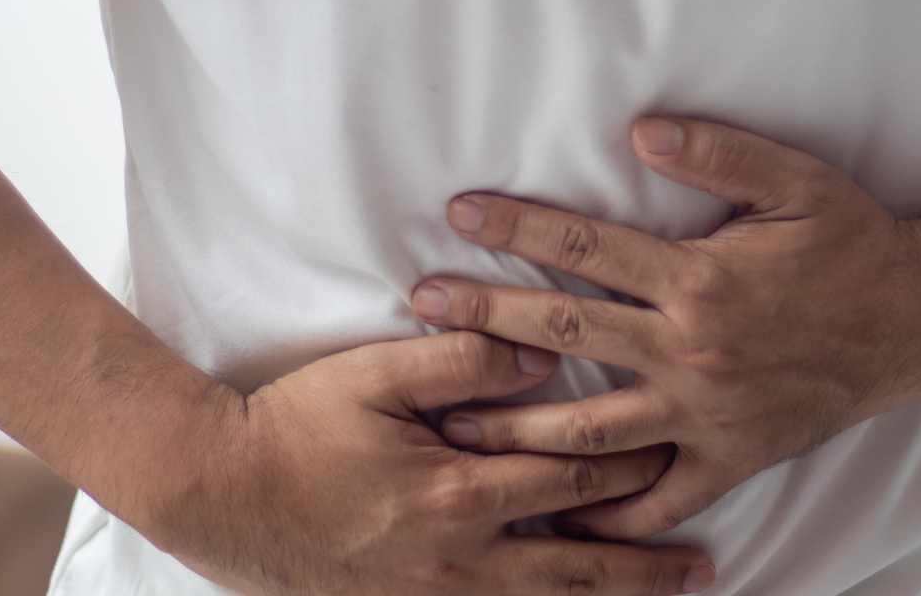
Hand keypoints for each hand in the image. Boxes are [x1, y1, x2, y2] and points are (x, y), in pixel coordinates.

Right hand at [135, 330, 720, 594]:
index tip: (677, 454)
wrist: (218, 495)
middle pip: (575, 565)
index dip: (629, 466)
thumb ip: (463, 360)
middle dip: (644, 565)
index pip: (570, 476)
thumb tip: (539, 353)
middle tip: (703, 566)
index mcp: (459, 493)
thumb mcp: (375, 374)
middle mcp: (459, 559)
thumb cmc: (294, 427)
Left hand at [409, 114, 920, 539]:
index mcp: (701, 281)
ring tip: (451, 422)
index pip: (587, 249)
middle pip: (567, 335)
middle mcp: (693, 352)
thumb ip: (718, 152)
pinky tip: (558, 518)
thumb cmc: (852, 241)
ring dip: (516, 426)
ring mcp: (708, 413)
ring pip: (592, 430)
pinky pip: (660, 499)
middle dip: (486, 319)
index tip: (459, 212)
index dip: (518, 226)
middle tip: (421, 307)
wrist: (918, 320)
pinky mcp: (731, 458)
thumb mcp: (796, 179)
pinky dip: (610, 516)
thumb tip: (639, 132)